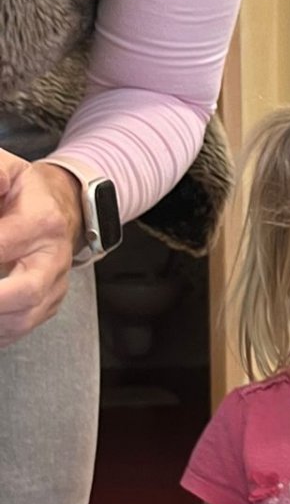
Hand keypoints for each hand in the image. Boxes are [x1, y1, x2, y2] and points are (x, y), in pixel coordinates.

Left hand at [0, 154, 82, 344]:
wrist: (67, 208)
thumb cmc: (27, 192)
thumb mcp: (9, 171)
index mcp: (42, 221)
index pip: (1, 245)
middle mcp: (53, 257)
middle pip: (24, 292)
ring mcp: (55, 283)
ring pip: (24, 317)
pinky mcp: (51, 302)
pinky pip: (23, 327)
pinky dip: (0, 332)